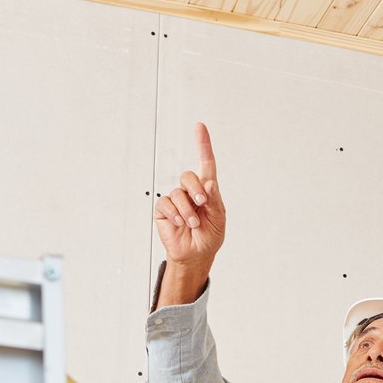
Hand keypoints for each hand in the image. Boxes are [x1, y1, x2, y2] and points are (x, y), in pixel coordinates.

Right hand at [154, 123, 226, 305]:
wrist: (195, 255)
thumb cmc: (209, 236)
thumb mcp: (218, 218)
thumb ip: (214, 200)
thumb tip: (209, 183)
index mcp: (207, 190)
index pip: (205, 163)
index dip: (202, 144)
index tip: (199, 127)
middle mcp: (190, 191)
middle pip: (188, 176)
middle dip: (196, 189)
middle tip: (202, 204)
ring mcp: (176, 200)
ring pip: (177, 192)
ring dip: (187, 210)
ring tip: (193, 224)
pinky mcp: (164, 210)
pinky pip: (166, 204)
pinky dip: (175, 214)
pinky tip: (179, 224)